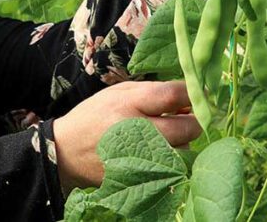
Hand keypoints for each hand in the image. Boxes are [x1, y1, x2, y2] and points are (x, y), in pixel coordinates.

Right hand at [52, 80, 201, 194]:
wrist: (67, 152)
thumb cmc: (95, 116)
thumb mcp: (117, 93)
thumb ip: (153, 91)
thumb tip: (189, 95)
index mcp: (128, 104)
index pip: (173, 95)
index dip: (192, 92)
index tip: (199, 91)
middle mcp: (137, 131)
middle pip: (188, 126)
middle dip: (194, 119)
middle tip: (186, 115)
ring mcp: (141, 158)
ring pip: (185, 149)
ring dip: (183, 140)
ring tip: (166, 133)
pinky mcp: (142, 176)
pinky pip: (173, 166)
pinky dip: (173, 156)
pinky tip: (159, 148)